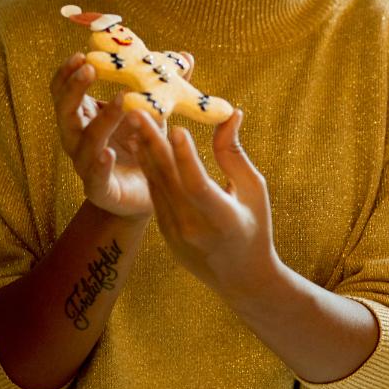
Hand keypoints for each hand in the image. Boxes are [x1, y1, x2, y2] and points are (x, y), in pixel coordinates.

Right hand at [50, 52, 195, 218]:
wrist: (150, 195)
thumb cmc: (146, 148)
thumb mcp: (154, 114)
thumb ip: (165, 86)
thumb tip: (186, 56)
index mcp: (85, 117)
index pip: (64, 91)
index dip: (68, 72)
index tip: (83, 54)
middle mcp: (79, 139)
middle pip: (64, 111)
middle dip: (74, 87)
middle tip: (91, 68)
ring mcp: (86, 165)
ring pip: (83, 141)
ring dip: (101, 119)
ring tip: (122, 101)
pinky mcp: (99, 190)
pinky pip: (94, 176)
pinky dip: (100, 164)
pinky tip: (108, 153)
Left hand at [129, 108, 277, 298]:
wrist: (242, 278)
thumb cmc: (256, 227)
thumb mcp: (254, 190)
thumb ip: (235, 153)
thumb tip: (229, 113)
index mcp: (224, 220)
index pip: (199, 186)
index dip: (187, 157)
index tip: (176, 128)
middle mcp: (195, 229)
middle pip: (169, 181)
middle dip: (152, 143)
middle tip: (138, 111)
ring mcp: (176, 234)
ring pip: (156, 185)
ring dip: (144, 151)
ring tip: (133, 120)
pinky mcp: (165, 234)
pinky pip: (155, 195)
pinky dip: (147, 168)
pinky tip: (139, 145)